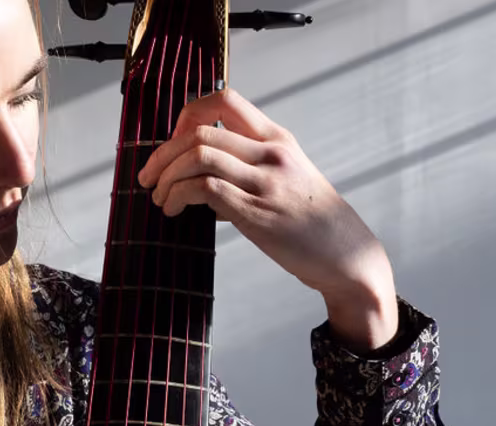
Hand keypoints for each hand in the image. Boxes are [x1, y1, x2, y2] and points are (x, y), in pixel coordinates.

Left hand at [135, 88, 398, 351]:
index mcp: (276, 139)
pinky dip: (180, 197)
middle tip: (148, 177)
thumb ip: (246, 173)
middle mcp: (271, 153)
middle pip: (200, 130)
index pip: (225, 99)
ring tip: (161, 199)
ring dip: (167, 178)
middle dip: (162, 153)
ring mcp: (265, 182)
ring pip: (199, 157)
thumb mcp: (285, 182)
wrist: (346, 254)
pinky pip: (207, 189)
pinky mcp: (257, 213)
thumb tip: (202, 186)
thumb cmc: (312, 223)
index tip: (172, 143)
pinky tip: (175, 211)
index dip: (187, 115)